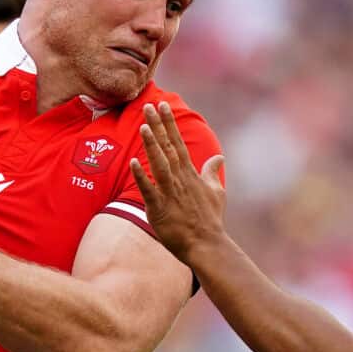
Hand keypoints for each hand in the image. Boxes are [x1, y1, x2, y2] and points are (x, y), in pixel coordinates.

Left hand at [130, 102, 228, 262]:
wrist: (207, 245)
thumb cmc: (210, 220)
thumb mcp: (216, 191)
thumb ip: (212, 172)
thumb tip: (219, 156)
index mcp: (190, 174)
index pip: (178, 143)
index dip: (169, 124)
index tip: (162, 106)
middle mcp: (180, 179)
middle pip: (167, 148)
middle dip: (158, 126)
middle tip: (148, 105)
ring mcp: (170, 193)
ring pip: (159, 164)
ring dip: (151, 145)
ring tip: (143, 126)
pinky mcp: (160, 209)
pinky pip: (149, 190)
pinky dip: (142, 177)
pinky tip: (133, 162)